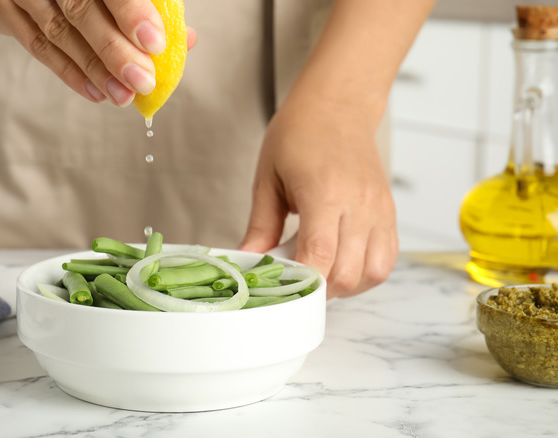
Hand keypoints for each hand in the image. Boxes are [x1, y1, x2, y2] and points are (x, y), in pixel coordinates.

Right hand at [0, 0, 195, 105]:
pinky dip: (68, 72)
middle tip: (142, 81)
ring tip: (122, 96)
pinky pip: (36, 45)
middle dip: (114, 51)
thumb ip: (144, 5)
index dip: (131, 12)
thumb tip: (183, 40)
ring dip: (93, 69)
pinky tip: (95, 92)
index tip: (155, 42)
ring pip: (57, 33)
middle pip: (79, 10)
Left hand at [238, 97, 397, 298]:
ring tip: (321, 272)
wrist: (338, 105)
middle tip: (297, 280)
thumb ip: (260, 225)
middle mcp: (359, 203)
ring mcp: (379, 210)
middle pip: (347, 272)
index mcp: (325, 191)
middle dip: (320, 289)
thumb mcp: (268, 178)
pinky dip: (366, 273)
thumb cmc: (300, 134)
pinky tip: (342, 265)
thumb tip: (249, 260)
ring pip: (373, 272)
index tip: (283, 288)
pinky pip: (387, 259)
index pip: (320, 253)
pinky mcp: (389, 213)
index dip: (303, 281)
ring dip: (346, 285)